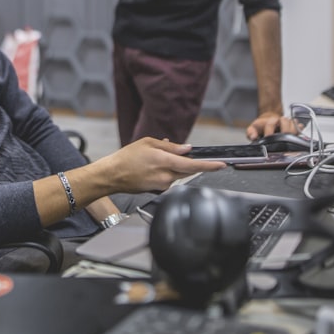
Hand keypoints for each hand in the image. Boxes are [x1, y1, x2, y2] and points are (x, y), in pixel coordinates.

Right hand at [100, 137, 224, 192]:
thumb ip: (170, 146)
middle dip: (189, 162)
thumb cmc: (126, 158)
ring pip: (178, 175)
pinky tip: (151, 169)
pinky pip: (169, 180)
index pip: (192, 165)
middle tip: (174, 154)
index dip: (209, 165)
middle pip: (188, 170)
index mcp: (164, 161)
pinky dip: (166, 173)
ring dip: (174, 166)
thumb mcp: (148, 143)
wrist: (112, 175)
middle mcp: (166, 176)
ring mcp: (162, 185)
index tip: (221, 165)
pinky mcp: (158, 191)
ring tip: (154, 160)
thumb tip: (186, 148)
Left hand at [245, 111, 297, 139]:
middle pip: (285, 121)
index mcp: (269, 121)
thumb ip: (251, 132)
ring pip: (293, 123)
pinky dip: (300, 131)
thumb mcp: (253, 129)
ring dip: (293, 130)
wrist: (269, 122)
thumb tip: (253, 137)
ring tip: (290, 138)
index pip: (270, 124)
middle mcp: (279, 120)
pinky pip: (300, 126)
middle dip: (284, 129)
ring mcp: (288, 123)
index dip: (269, 131)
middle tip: (283, 139)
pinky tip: (298, 135)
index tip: (267, 138)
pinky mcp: (294, 126)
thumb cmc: (262, 127)